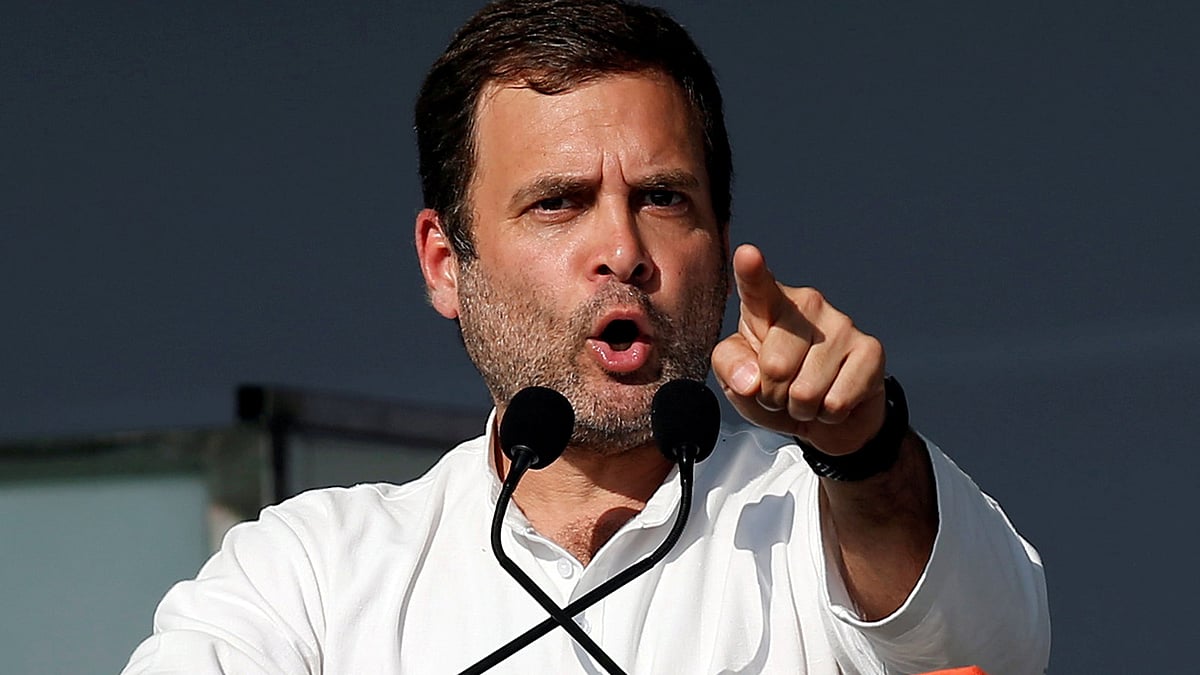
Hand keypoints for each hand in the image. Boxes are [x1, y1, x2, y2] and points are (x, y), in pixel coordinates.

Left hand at [712, 244, 887, 456]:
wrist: (828, 415)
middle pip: (775, 366)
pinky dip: (828, 415)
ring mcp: (842, 325)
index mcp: (769, 305)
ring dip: (800, 408)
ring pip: (805, 391)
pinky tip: (832, 400)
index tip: (747, 255)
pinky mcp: (871, 350)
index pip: (757, 287)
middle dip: (772, 395)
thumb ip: (731, 368)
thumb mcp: (739, 379)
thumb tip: (751, 380)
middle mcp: (808, 304)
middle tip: (781, 391)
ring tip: (807, 396)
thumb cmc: (777, 387)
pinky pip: (835, 403)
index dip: (751, 272)